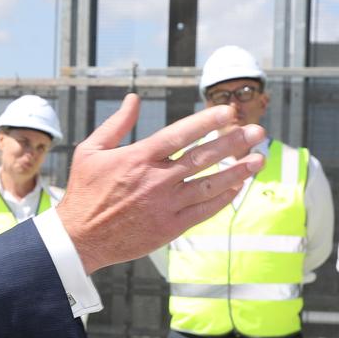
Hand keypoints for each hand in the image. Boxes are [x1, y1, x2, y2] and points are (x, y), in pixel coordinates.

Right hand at [57, 95, 265, 272]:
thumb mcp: (90, 150)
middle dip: (234, 142)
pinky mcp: (170, 227)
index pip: (180, 134)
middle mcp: (156, 180)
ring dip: (237, 171)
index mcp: (138, 157)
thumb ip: (116, 124)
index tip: (229, 112)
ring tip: (259, 159)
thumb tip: (133, 98)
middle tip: (257, 131)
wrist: (80, 239)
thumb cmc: (84, 192)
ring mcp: (165, 205)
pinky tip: (238, 186)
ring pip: (210, 184)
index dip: (207, 121)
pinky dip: (223, 198)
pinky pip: (204, 210)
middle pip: (203, 157)